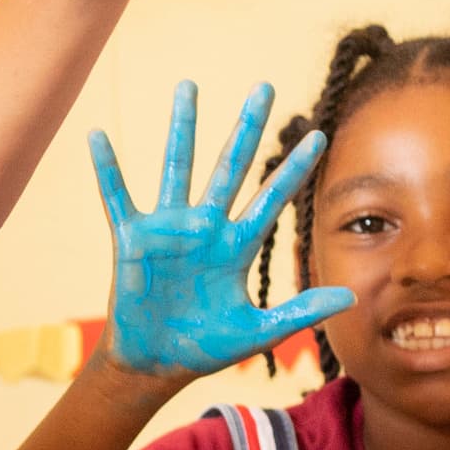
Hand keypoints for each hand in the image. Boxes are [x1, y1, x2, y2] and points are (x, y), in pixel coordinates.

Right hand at [97, 81, 349, 378]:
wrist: (154, 363)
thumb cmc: (204, 348)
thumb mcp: (259, 332)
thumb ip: (301, 311)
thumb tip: (351, 298)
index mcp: (237, 246)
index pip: (273, 198)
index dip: (295, 169)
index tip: (318, 136)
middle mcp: (206, 227)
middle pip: (231, 166)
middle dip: (247, 127)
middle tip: (264, 87)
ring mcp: (169, 229)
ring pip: (178, 166)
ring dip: (184, 127)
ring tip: (189, 85)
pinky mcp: (133, 238)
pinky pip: (118, 196)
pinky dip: (107, 169)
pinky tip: (98, 137)